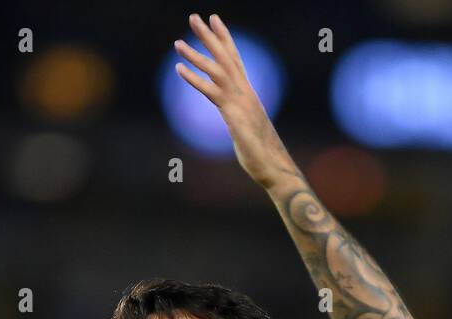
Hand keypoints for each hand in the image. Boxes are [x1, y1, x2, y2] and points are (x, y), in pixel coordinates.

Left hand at [174, 13, 295, 190]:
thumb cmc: (263, 154)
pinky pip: (211, 92)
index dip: (224, 39)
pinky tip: (179, 69)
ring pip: (216, 70)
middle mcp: (244, 92)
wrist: (274, 168)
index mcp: (248, 94)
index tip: (215, 21)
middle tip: (194, 16)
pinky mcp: (233, 114)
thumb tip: (236, 121)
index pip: (235, 59)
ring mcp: (239, 102)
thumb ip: (240, 121)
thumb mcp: (248, 131)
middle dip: (209, 35)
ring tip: (178, 42)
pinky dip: (194, 79)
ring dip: (196, 54)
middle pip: (225, 57)